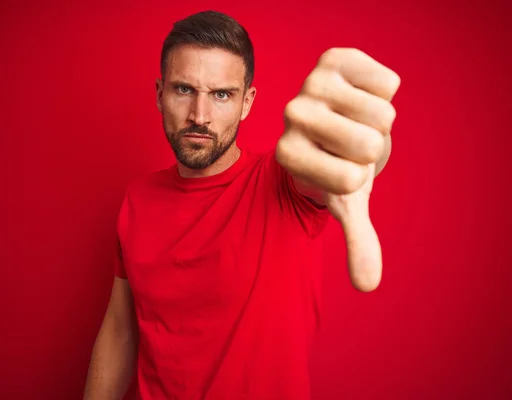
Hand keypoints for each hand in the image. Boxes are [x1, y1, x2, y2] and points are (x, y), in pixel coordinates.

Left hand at [276, 48, 400, 291]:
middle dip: (373, 149)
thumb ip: (356, 241)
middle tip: (351, 144)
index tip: (341, 170)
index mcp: (287, 156)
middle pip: (369, 144)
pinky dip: (385, 93)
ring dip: (380, 122)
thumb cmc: (340, 164)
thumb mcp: (348, 201)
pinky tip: (360, 96)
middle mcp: (290, 116)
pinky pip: (386, 82)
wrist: (338, 122)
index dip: (359, 177)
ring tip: (355, 121)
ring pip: (382, 113)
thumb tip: (368, 286)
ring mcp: (309, 84)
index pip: (349, 179)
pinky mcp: (333, 59)